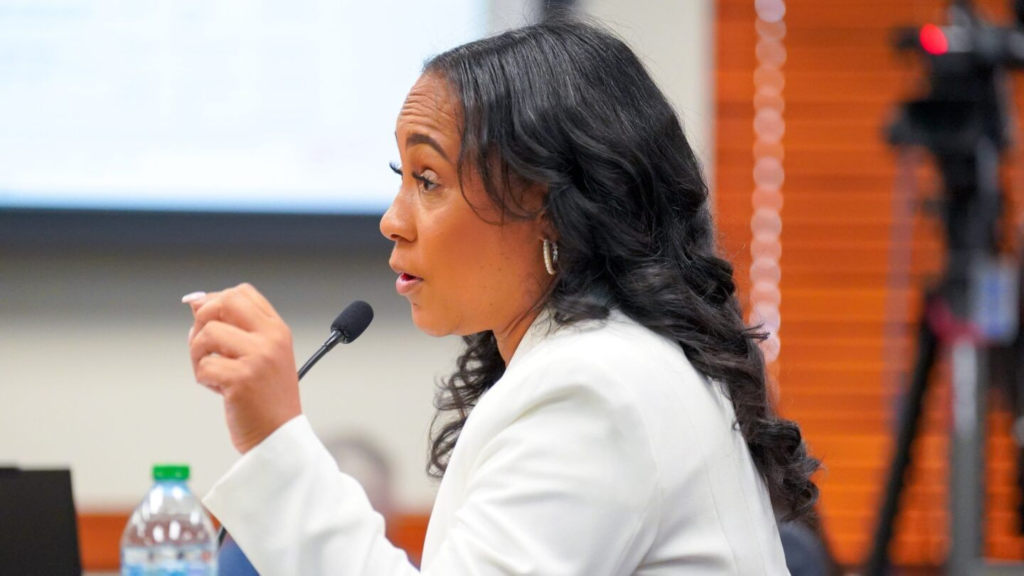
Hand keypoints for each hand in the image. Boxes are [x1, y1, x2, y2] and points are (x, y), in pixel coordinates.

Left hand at [184, 283, 301, 453]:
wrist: (278, 436)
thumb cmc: (267, 398)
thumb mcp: (259, 354)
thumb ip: (232, 326)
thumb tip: (196, 300)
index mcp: (277, 329)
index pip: (242, 292)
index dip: (217, 302)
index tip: (211, 322)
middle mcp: (270, 339)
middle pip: (223, 302)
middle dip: (202, 321)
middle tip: (207, 345)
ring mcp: (257, 357)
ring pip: (206, 334)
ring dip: (198, 355)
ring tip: (213, 372)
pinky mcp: (241, 379)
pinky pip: (204, 365)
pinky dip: (203, 379)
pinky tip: (219, 388)